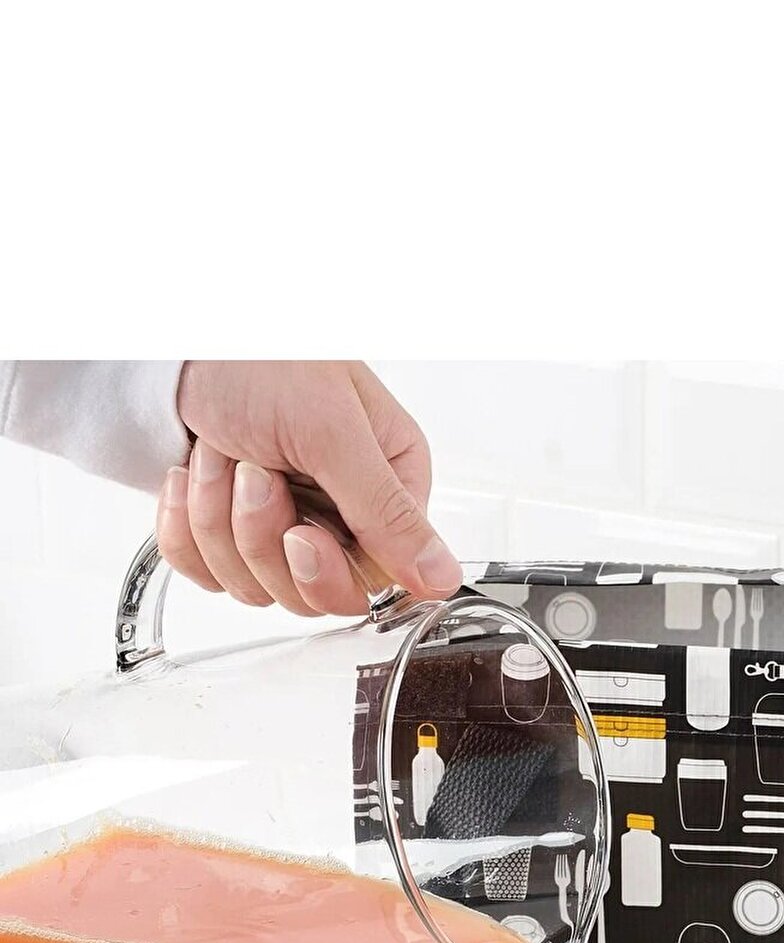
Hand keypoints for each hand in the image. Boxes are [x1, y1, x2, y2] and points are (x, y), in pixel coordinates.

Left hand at [156, 361, 461, 615]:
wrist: (171, 341)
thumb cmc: (257, 359)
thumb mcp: (333, 432)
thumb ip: (389, 515)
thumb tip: (444, 580)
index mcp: (385, 487)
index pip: (370, 582)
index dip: (326, 571)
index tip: (300, 533)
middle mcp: (340, 513)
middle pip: (308, 593)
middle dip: (262, 535)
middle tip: (254, 473)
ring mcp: (281, 524)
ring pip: (253, 585)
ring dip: (218, 518)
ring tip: (221, 455)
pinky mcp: (226, 533)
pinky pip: (206, 573)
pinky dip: (185, 526)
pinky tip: (192, 474)